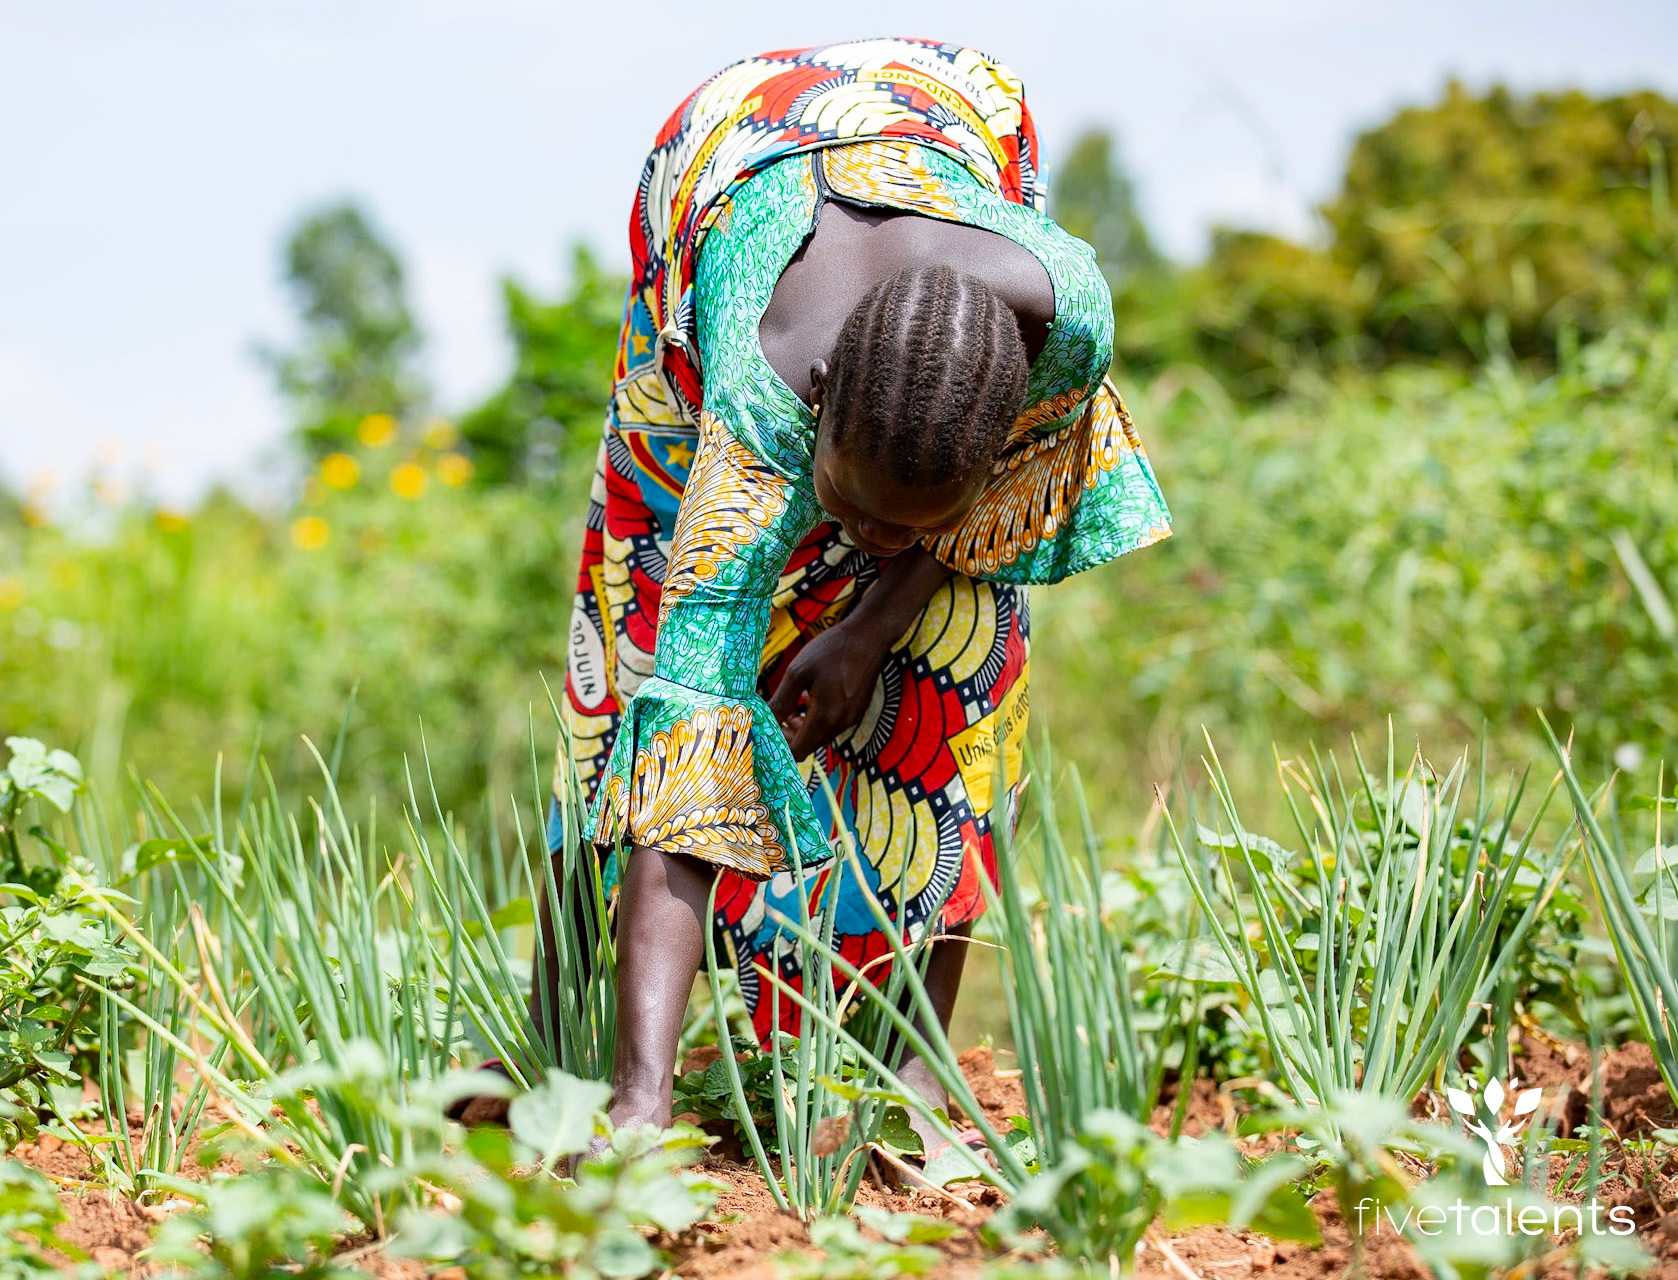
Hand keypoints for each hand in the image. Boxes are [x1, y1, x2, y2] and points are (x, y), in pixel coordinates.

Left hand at [767, 616, 893, 760]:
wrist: (869, 635)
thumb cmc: (832, 650)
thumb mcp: (798, 672)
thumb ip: (781, 701)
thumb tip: (763, 719)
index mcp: (826, 717)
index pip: (798, 751)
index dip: (779, 746)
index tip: (768, 729)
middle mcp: (841, 724)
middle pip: (809, 745)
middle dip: (789, 735)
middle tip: (777, 715)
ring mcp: (851, 718)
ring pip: (820, 735)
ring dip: (803, 727)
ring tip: (792, 705)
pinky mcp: (856, 710)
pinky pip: (832, 724)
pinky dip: (817, 719)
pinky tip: (811, 697)